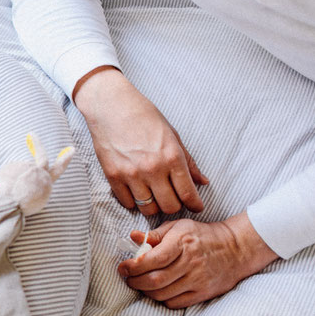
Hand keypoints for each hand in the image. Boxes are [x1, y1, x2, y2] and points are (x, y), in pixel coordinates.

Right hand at [74, 67, 207, 215]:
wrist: (111, 106)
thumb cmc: (144, 116)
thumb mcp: (172, 135)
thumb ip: (188, 161)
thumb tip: (203, 181)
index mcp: (172, 157)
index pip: (188, 194)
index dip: (195, 205)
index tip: (195, 206)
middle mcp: (153, 169)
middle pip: (170, 206)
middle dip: (175, 206)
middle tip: (173, 199)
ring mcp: (131, 174)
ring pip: (148, 209)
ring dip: (154, 206)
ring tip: (154, 197)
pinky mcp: (113, 176)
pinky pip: (127, 202)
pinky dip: (134, 201)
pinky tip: (137, 192)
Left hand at [118, 213, 278, 307]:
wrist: (237, 248)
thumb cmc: (202, 235)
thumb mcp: (179, 226)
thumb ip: (155, 234)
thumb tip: (133, 236)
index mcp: (182, 243)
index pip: (152, 259)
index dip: (133, 266)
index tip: (123, 267)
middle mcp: (190, 263)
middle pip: (154, 280)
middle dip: (134, 281)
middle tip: (127, 278)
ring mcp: (198, 280)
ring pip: (162, 294)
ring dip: (145, 292)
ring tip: (139, 284)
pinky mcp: (203, 293)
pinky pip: (175, 303)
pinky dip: (161, 299)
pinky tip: (157, 291)